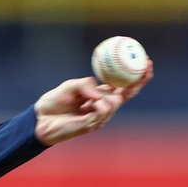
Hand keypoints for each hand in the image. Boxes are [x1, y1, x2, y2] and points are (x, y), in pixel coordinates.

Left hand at [33, 61, 152, 145]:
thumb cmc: (54, 102)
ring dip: (102, 97)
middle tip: (146, 68)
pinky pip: (101, 112)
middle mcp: (104, 106)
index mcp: (101, 95)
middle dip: (139, 82)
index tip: (146, 61)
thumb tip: (100, 88)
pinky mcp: (92, 125)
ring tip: (85, 102)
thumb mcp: (71, 86)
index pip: (124, 85)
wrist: (40, 119)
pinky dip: (96, 105)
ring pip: (114, 103)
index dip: (137, 75)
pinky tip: (87, 106)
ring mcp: (99, 117)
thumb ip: (86, 84)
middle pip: (128, 94)